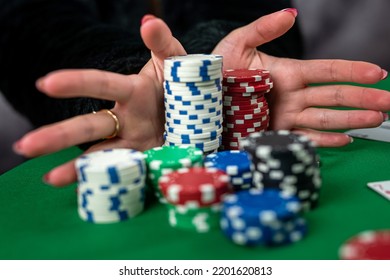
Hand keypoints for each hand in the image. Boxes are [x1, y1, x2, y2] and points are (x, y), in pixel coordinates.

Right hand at [13, 15, 186, 185]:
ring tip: (50, 179)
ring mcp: (135, 143)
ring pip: (100, 154)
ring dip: (75, 167)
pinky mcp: (147, 162)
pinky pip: (124, 174)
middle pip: (89, 126)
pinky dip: (107, 183)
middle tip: (25, 146)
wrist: (201, 112)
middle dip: (59, 135)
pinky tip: (87, 192)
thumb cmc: (183, 84)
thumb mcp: (176, 62)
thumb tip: (149, 22)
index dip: (77, 83)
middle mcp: (126, 119)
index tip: (46, 84)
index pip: (101, 85)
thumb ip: (163, 44)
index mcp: (132, 92)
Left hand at [214, 8, 389, 145]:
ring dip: (352, 119)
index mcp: (287, 73)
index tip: (377, 73)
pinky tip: (345, 138)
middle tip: (388, 102)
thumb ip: (263, 29)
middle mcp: (291, 96)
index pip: (327, 71)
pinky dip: (324, 140)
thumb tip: (290, 14)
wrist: (200, 98)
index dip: (352, 71)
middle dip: (363, 98)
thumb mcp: (238, 43)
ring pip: (325, 118)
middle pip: (334, 96)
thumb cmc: (218, 69)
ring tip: (375, 118)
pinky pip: (304, 138)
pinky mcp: (275, 134)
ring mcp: (285, 117)